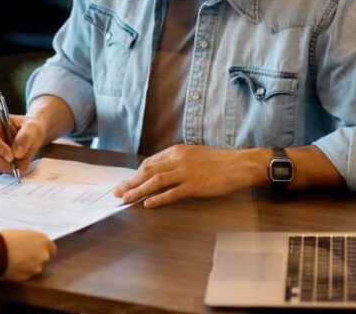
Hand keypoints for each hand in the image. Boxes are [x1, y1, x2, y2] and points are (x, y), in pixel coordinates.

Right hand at [0, 113, 46, 174]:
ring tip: (24, 165)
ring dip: (8, 167)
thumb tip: (16, 153)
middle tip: (21, 165)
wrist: (34, 136)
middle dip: (4, 162)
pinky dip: (8, 170)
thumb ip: (25, 137)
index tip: (11, 157)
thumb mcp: (33, 128)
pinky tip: (20, 166)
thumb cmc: (32, 128)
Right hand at [0, 229, 56, 280]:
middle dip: (36, 258)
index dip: (43, 250)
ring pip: (35, 268)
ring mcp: (37, 267)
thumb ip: (31, 240)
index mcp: (42, 239)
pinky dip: (21, 273)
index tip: (37, 251)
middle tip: (23, 256)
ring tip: (15, 261)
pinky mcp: (29, 277)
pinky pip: (27, 275)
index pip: (52, 248)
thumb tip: (31, 244)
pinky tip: (12, 267)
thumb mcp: (21, 234)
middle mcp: (43, 253)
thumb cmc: (4, 239)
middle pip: (44, 259)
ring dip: (28, 267)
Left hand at [113, 145, 257, 208]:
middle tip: (118, 192)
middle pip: (148, 171)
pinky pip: (172, 193)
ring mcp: (186, 173)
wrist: (238, 165)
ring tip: (127, 199)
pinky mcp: (195, 186)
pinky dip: (158, 199)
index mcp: (176, 151)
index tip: (126, 183)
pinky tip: (148, 204)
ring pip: (156, 182)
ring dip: (138, 191)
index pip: (149, 163)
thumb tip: (158, 171)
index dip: (135, 174)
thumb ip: (175, 161)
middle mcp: (178, 160)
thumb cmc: (217, 161)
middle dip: (131, 182)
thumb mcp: (192, 154)